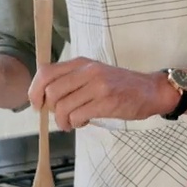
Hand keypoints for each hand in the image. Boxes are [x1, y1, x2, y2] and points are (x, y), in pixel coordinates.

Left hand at [28, 58, 175, 130]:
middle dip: (50, 110)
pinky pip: (78, 115)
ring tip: (71, 123)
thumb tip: (45, 98)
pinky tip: (84, 122)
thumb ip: (71, 80)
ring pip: (63, 107)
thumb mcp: (93, 74)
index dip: (35, 90)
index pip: (45, 72)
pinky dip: (76, 123)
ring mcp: (98, 86)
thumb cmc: (119, 85)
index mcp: (81, 63)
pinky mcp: (107, 102)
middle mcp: (87, 71)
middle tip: (60, 117)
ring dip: (63, 121)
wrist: (151, 90)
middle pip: (51, 92)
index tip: (38, 104)